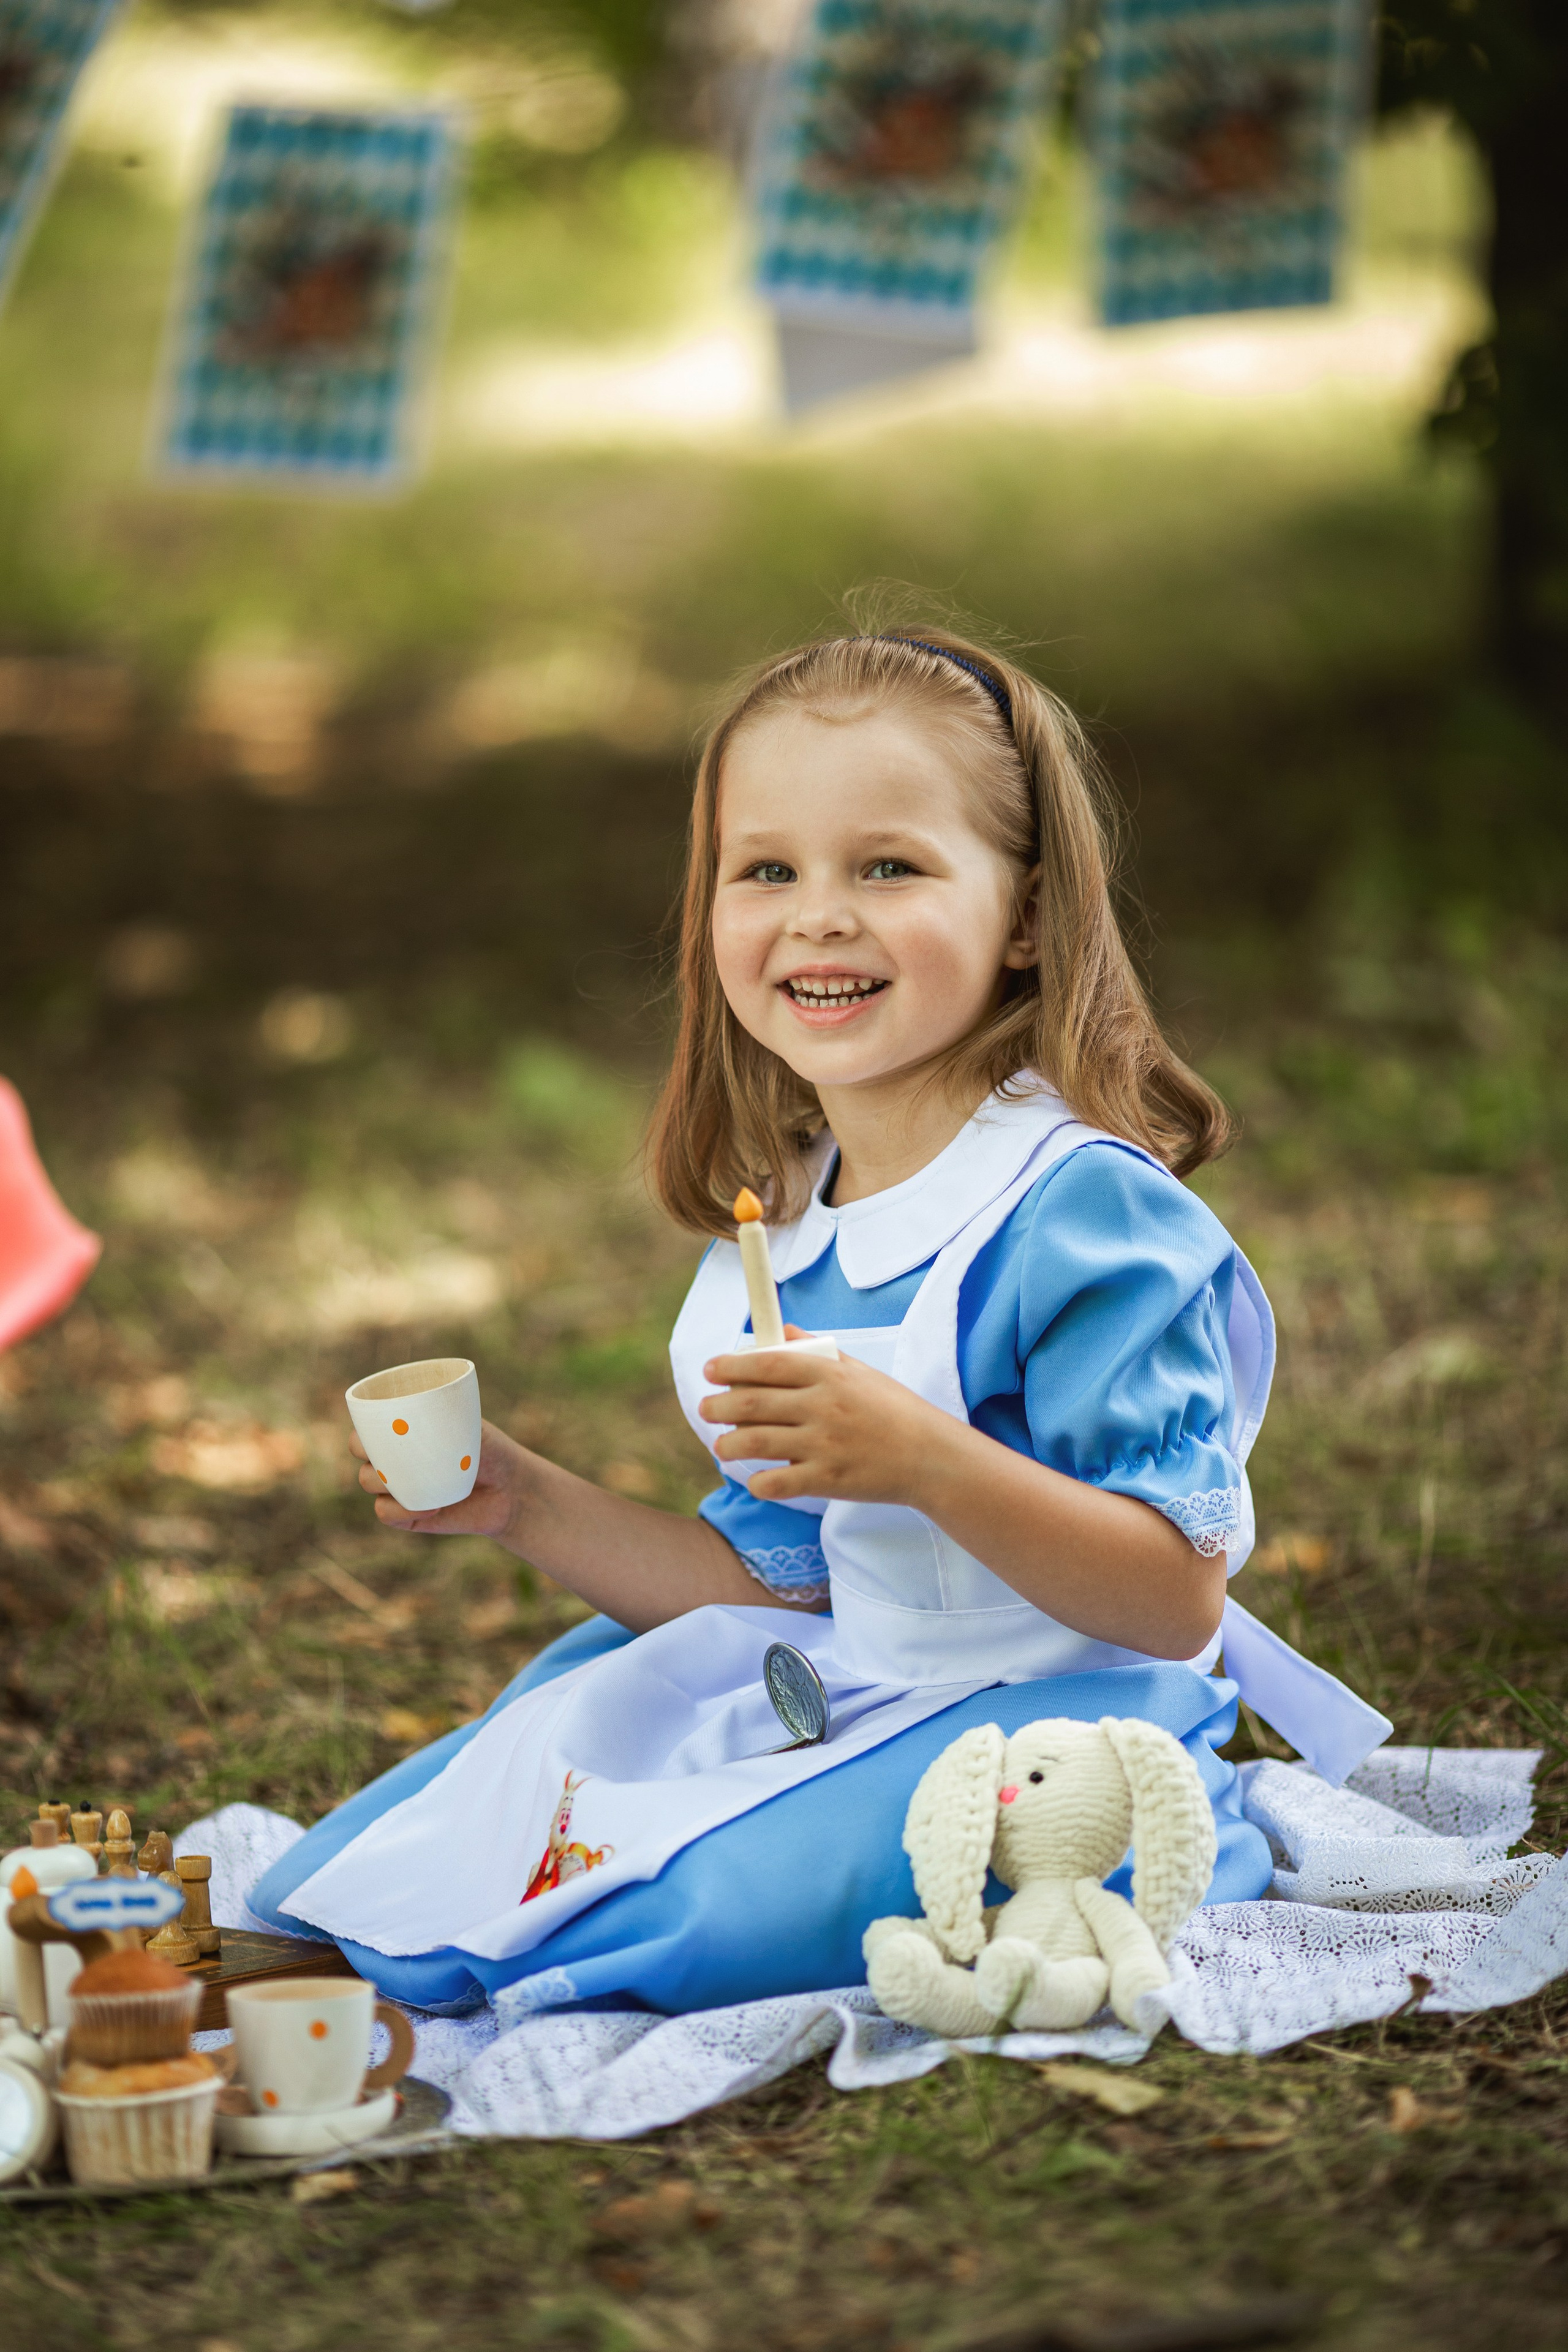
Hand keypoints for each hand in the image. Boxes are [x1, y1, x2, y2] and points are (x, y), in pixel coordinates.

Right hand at [351, 1416, 531, 1541]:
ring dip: (386, 1481)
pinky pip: (384, 1512)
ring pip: (368, 1480)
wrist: (508, 1489)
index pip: (366, 1423)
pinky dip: (401, 1509)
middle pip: (360, 1451)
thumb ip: (446, 1416)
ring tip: (423, 1482)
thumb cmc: (488, 1449)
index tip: (382, 1428)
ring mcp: (395, 1485)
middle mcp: (392, 1456)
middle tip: (396, 1457)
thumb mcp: (471, 1426)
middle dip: (369, 1453)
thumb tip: (424, 1407)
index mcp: (401, 1429)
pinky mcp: (404, 1513)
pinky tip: (432, 1506)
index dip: (364, 1426)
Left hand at [698, 1327, 958, 1506]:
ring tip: (721, 1445)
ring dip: (728, 1443)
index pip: (767, 1364)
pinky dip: (757, 1482)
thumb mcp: (861, 1371)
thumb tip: (782, 1333)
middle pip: (752, 1402)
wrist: (930, 1456)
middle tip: (705, 1409)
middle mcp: (822, 1407)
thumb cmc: (895, 1411)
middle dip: (718, 1405)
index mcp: (829, 1375)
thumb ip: (819, 1351)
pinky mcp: (827, 1480)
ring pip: (756, 1442)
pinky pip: (777, 1482)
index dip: (731, 1365)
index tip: (710, 1370)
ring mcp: (824, 1444)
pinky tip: (754, 1479)